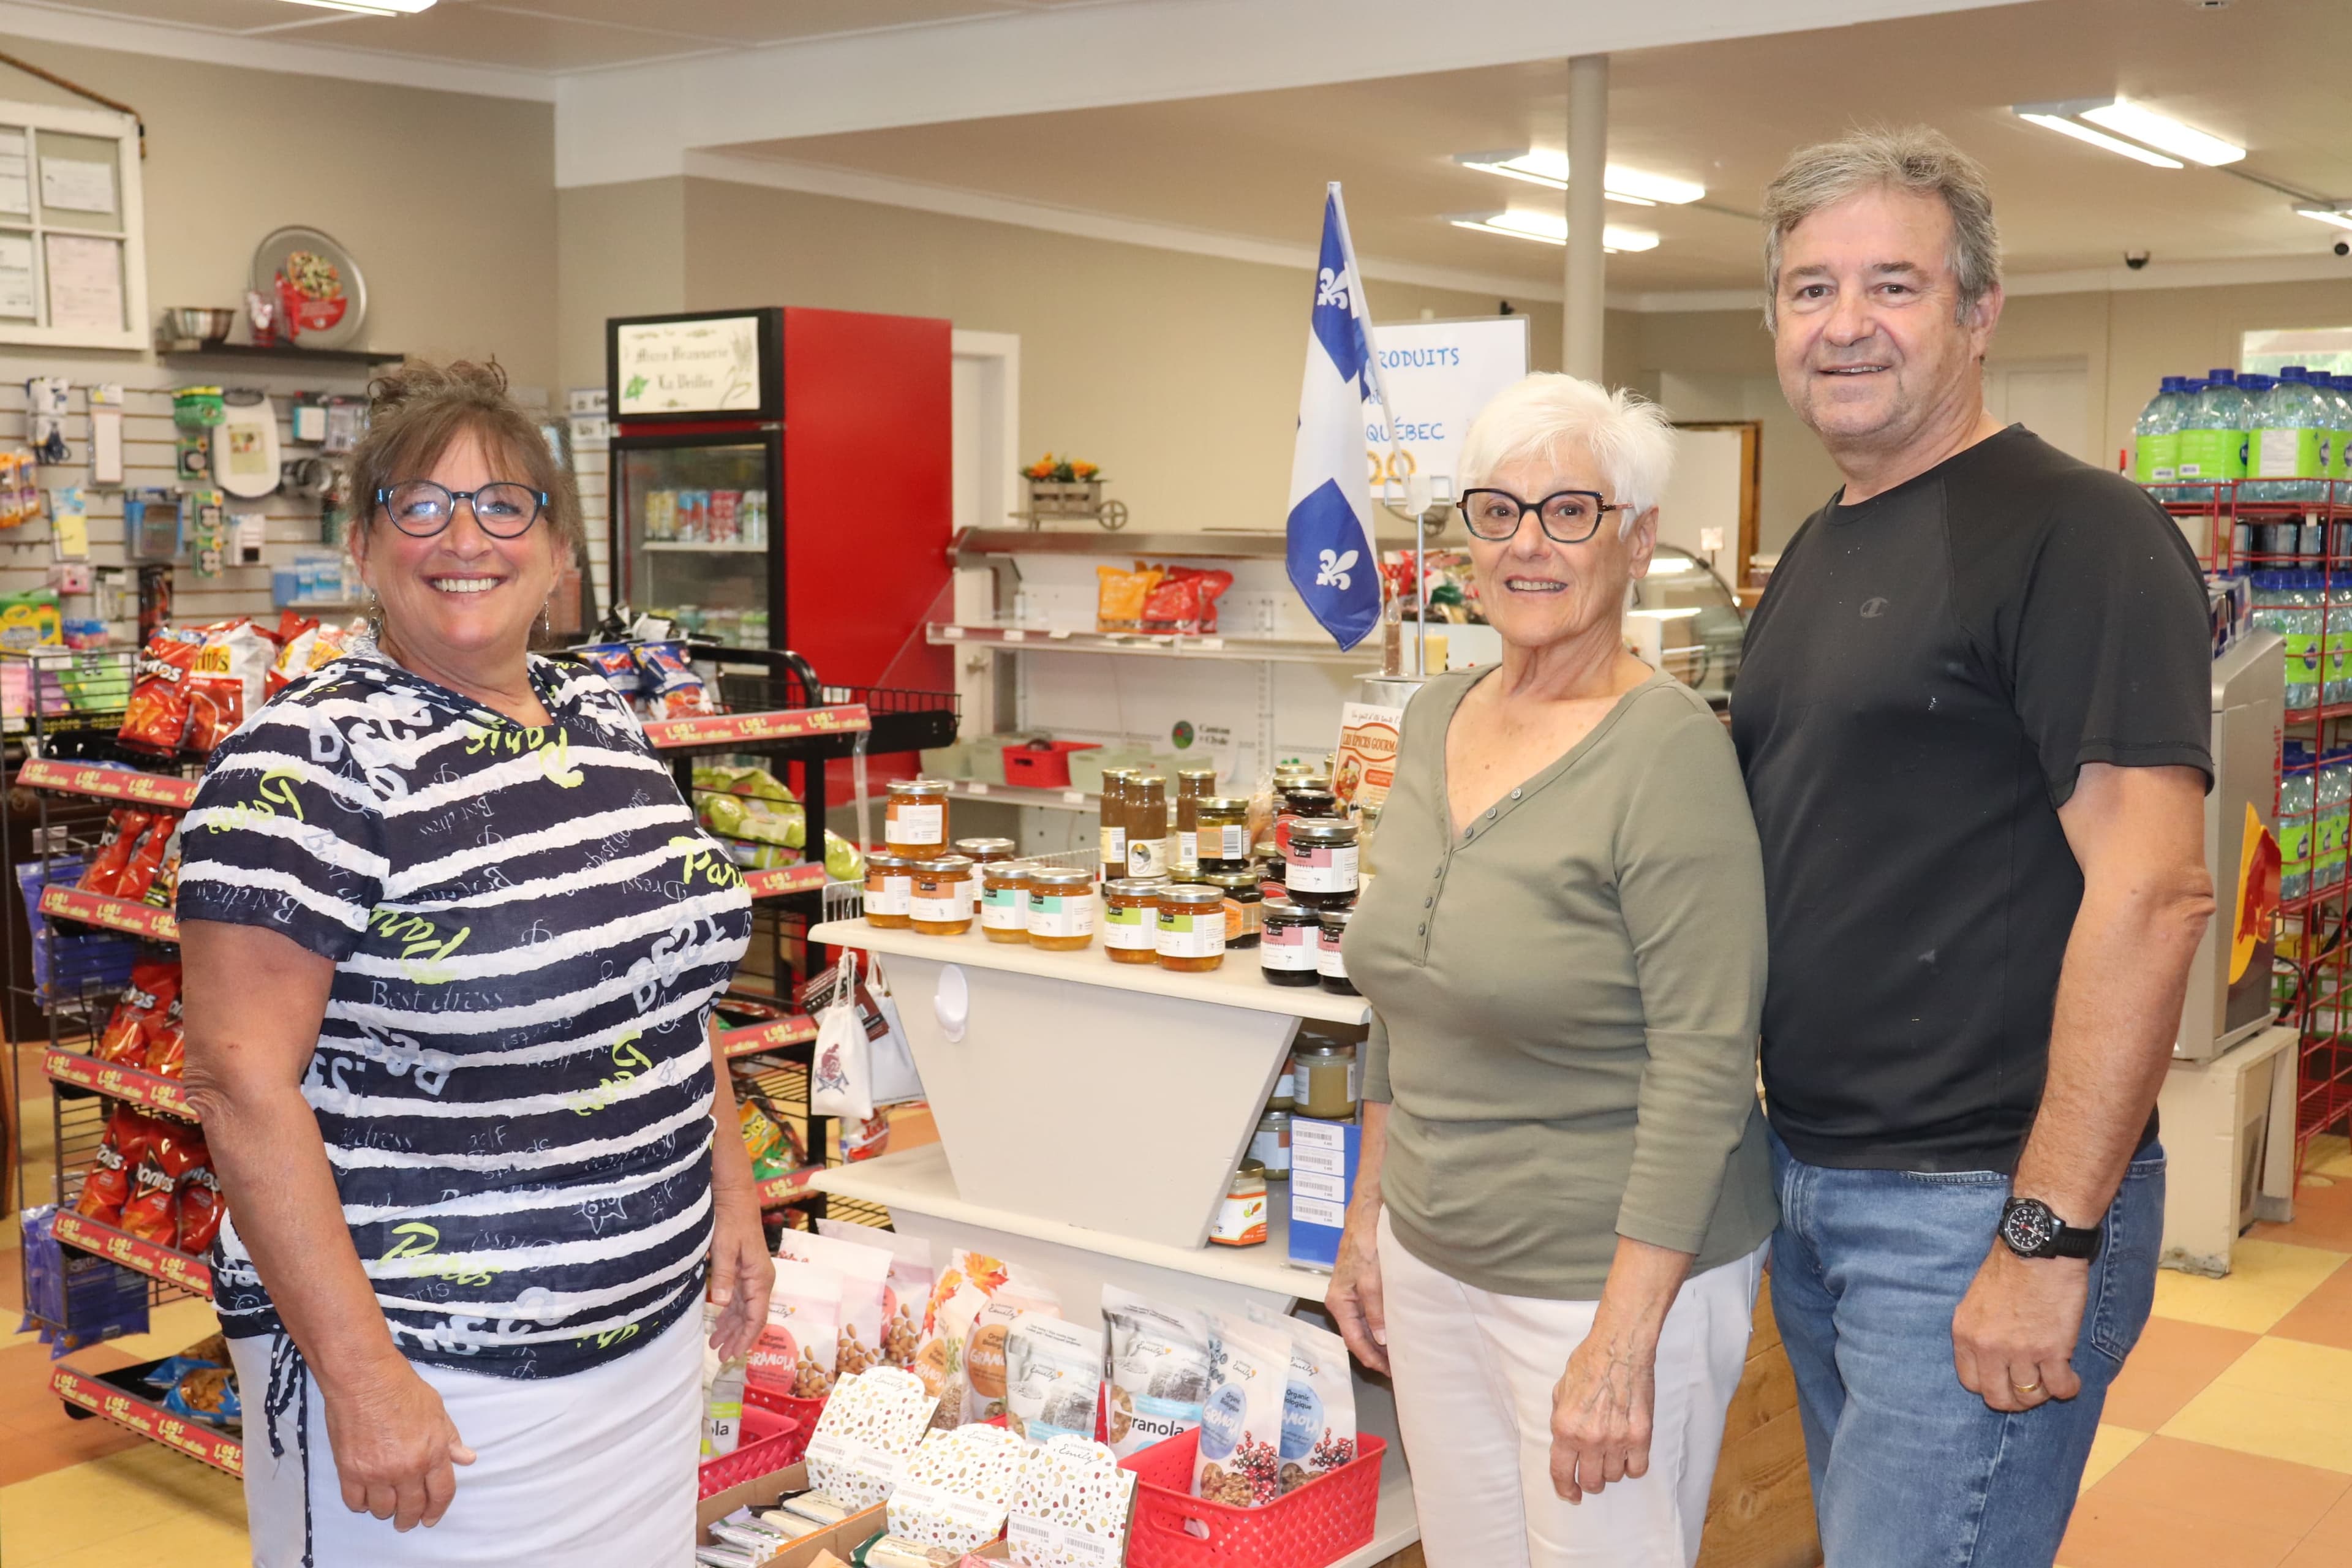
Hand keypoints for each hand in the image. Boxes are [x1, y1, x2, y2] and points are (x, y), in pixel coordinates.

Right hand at [320, 1359, 473, 1529]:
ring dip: (386, 1511)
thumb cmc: (403, 1388)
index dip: (437, 1509)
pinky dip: (360, 1503)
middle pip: (412, 1508)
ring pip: (383, 1510)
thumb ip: (450, 1438)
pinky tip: (364, 1497)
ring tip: (386, 1506)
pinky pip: (355, 1502)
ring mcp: (377, 1472)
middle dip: (411, 1518)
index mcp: (433, 1453)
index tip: (431, 1518)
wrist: (365, 1379)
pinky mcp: (350, 1471)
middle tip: (406, 1521)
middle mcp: (407, 1469)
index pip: (442, 1493)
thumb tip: (467, 1458)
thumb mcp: (437, 1410)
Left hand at [706, 1197, 774, 1362]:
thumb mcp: (724, 1247)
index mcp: (760, 1277)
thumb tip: (719, 1304)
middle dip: (738, 1338)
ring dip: (732, 1328)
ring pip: (744, 1311)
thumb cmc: (731, 1220)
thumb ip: (723, 1276)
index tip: (735, 1353)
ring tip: (716, 1346)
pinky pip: (739, 1300)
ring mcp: (753, 1277)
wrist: (735, 1198)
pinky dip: (730, 1315)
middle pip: (752, 1317)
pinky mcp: (744, 1272)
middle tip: (722, 1357)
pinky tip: (720, 1324)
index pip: (757, 1316)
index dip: (746, 1337)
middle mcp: (760, 1280)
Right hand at [1325, 1203, 1388, 1374]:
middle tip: (1398, 1368)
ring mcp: (1353, 1293)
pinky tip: (1395, 1330)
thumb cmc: (1366, 1243)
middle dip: (1376, 1353)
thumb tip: (1380, 1339)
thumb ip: (1375, 1309)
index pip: (1353, 1340)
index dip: (1371, 1358)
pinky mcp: (1363, 1285)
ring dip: (1380, 1341)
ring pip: (1365, 1325)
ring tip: (1399, 1354)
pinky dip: (1382, 1325)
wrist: (1369, 1213)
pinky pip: (1371, 1313)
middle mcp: (1342, 1300)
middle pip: (1358, 1335)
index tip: (1388, 1372)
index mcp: (1339, 1301)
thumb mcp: (1371, 1278)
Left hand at [1550, 1329, 1655, 1502]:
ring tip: (1611, 1453)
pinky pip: (1637, 1469)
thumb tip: (1563, 1446)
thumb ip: (1560, 1422)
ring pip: (1614, 1477)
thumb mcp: (1560, 1392)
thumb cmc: (1588, 1364)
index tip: (1571, 1495)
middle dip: (1589, 1481)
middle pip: (1591, 1482)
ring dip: (1611, 1470)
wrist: (1620, 1348)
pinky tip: (1628, 1454)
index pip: (1562, 1472)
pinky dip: (1632, 1467)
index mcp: (1565, 1427)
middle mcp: (1590, 1438)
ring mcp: (1617, 1439)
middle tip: (1593, 1472)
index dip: (1565, 1489)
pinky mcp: (1640, 1436)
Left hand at [1952, 1243, 2088, 1411]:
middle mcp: (1988, 1347)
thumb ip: (1980, 1331)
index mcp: (1965, 1334)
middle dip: (2016, 1400)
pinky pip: (2061, 1388)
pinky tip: (2070, 1379)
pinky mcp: (2052, 1351)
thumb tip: (1991, 1359)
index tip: (2004, 1381)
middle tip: (2030, 1391)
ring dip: (2043, 1392)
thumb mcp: (1976, 1300)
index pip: (1970, 1382)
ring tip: (2051, 1378)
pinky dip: (2068, 1388)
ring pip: (2030, 1397)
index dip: (1990, 1385)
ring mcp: (2020, 1352)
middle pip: (1998, 1397)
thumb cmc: (2010, 1267)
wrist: (2038, 1249)